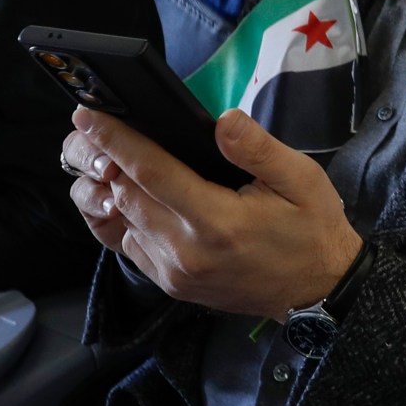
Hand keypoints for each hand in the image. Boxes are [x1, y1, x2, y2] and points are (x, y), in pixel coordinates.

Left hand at [64, 106, 360, 321]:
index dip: (115, 140)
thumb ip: (258, 149)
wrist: (318, 289)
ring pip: (124, 219)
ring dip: (116, 187)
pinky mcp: (172, 285)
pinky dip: (128, 216)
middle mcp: (187, 251)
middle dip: (109, 158)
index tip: (87, 116)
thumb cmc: (311, 228)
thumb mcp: (301, 179)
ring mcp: (176, 273)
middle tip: (101, 128)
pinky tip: (140, 196)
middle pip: (127, 194)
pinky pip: (132, 244)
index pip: (151, 171)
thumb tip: (222, 121)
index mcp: (217, 221)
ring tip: (117, 158)